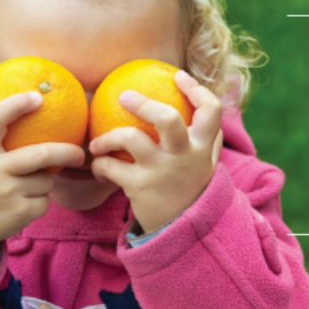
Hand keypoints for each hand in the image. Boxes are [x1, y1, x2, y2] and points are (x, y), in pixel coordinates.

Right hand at [0, 92, 84, 267]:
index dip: (15, 105)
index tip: (37, 96)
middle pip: (41, 155)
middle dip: (67, 151)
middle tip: (79, 152)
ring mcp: (8, 194)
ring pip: (46, 179)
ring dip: (44, 180)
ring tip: (27, 185)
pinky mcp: (20, 213)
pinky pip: (45, 200)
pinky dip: (40, 199)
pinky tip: (24, 203)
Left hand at [89, 71, 224, 233]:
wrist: (181, 231)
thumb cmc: (189, 186)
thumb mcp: (205, 162)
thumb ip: (205, 135)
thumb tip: (197, 98)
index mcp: (202, 146)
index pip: (211, 110)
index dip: (196, 89)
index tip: (178, 76)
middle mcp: (184, 156)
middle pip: (168, 119)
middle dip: (144, 103)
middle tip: (124, 95)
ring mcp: (161, 171)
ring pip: (130, 138)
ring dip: (106, 137)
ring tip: (97, 142)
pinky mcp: (139, 187)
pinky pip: (110, 166)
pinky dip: (99, 164)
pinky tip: (98, 166)